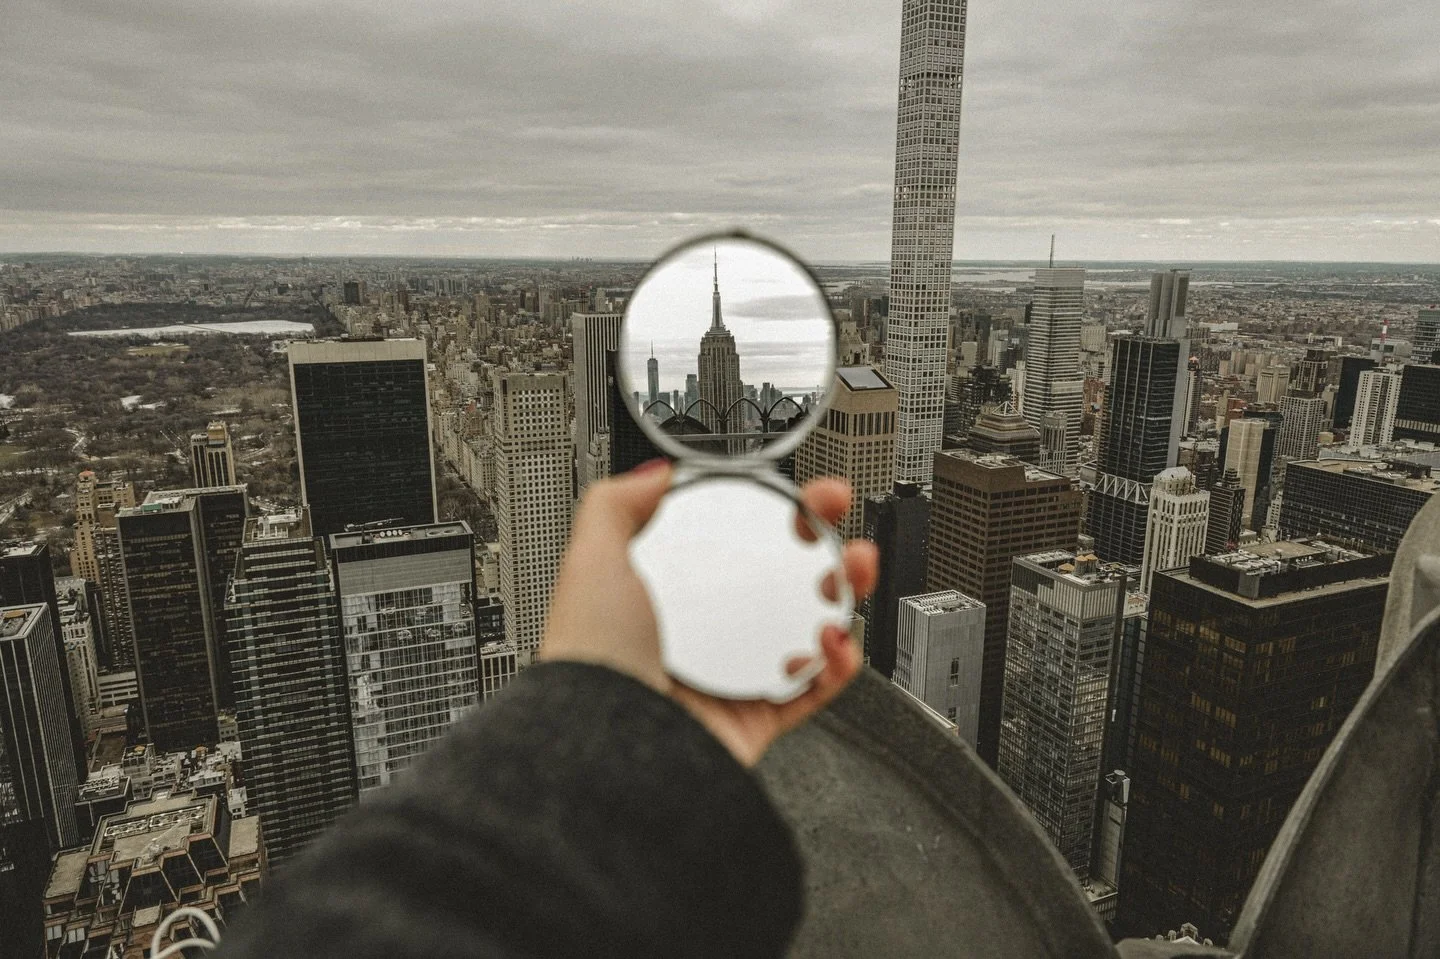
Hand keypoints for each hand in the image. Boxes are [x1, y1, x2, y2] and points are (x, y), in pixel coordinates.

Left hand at [539, 460, 877, 766]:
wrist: (606, 741)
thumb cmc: (589, 657)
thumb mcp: (591, 558)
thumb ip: (617, 505)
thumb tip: (655, 473)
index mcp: (664, 596)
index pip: (730, 544)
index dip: (768, 515)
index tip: (795, 494)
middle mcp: (701, 636)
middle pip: (780, 583)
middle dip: (822, 546)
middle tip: (839, 526)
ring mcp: (730, 677)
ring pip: (807, 632)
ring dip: (841, 597)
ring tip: (852, 574)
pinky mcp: (754, 717)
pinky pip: (812, 690)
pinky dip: (837, 665)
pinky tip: (835, 639)